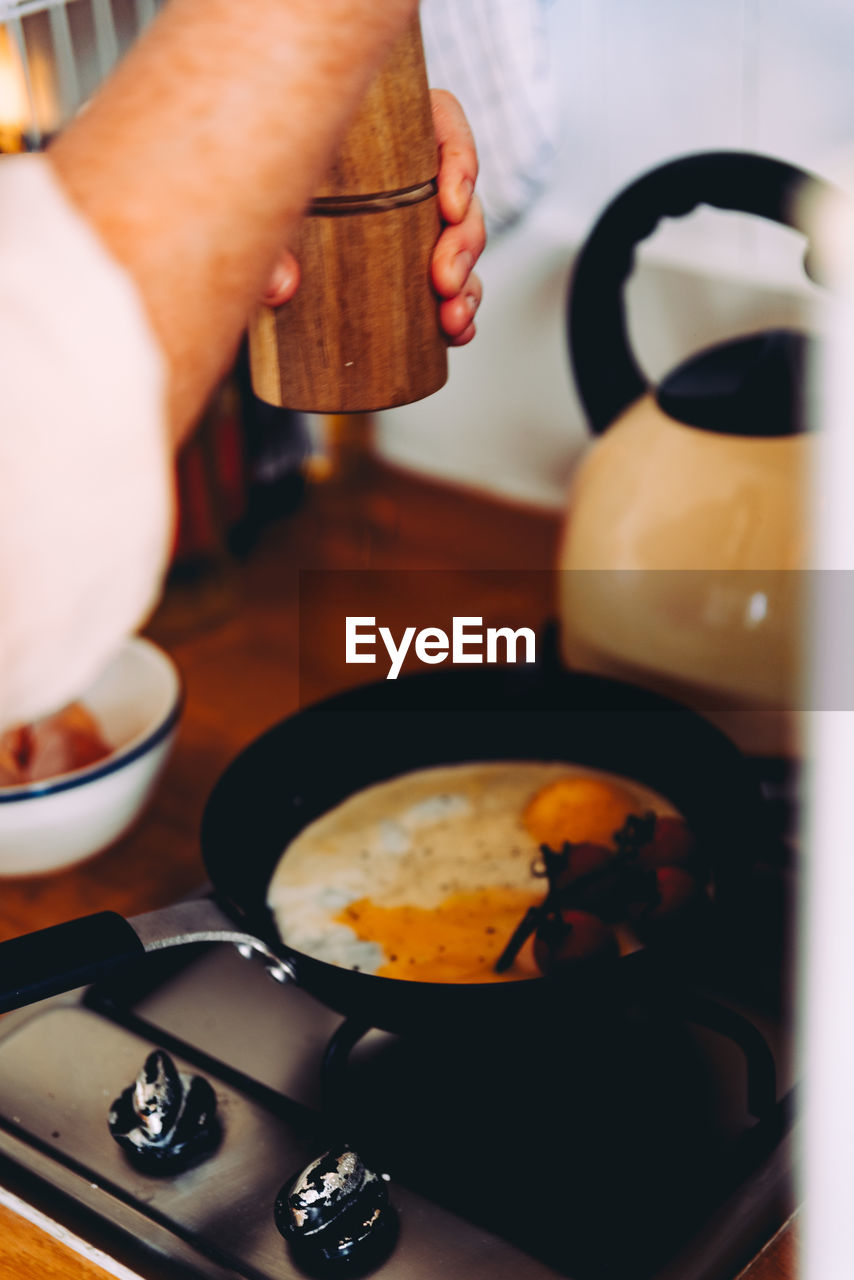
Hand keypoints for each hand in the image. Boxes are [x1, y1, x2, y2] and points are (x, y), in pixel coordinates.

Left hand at [261, 88, 484, 345]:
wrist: (227, 241)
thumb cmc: (245, 197)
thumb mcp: (255, 209)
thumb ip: (263, 242)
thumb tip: (281, 287)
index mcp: (378, 134)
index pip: (442, 125)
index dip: (460, 161)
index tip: (450, 204)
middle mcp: (399, 176)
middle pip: (458, 197)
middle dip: (464, 243)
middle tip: (443, 282)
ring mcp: (406, 224)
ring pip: (460, 246)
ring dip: (468, 285)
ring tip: (452, 320)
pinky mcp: (404, 268)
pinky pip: (450, 285)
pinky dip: (459, 311)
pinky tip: (457, 333)